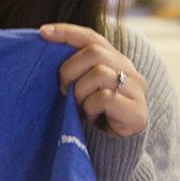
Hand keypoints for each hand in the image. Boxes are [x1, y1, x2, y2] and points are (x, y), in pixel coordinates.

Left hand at [39, 23, 147, 137]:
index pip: (91, 36)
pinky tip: (94, 117)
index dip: (67, 32)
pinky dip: (92, 108)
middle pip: (95, 52)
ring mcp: (135, 89)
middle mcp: (128, 68)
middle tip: (63, 90)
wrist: (117, 149)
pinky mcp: (137, 110)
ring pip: (100, 73)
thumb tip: (47, 50)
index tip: (43, 32)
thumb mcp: (83, 87)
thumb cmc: (95, 114)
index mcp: (114, 58)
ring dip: (81, 92)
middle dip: (70, 70)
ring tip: (80, 107)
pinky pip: (105, 98)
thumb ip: (76, 69)